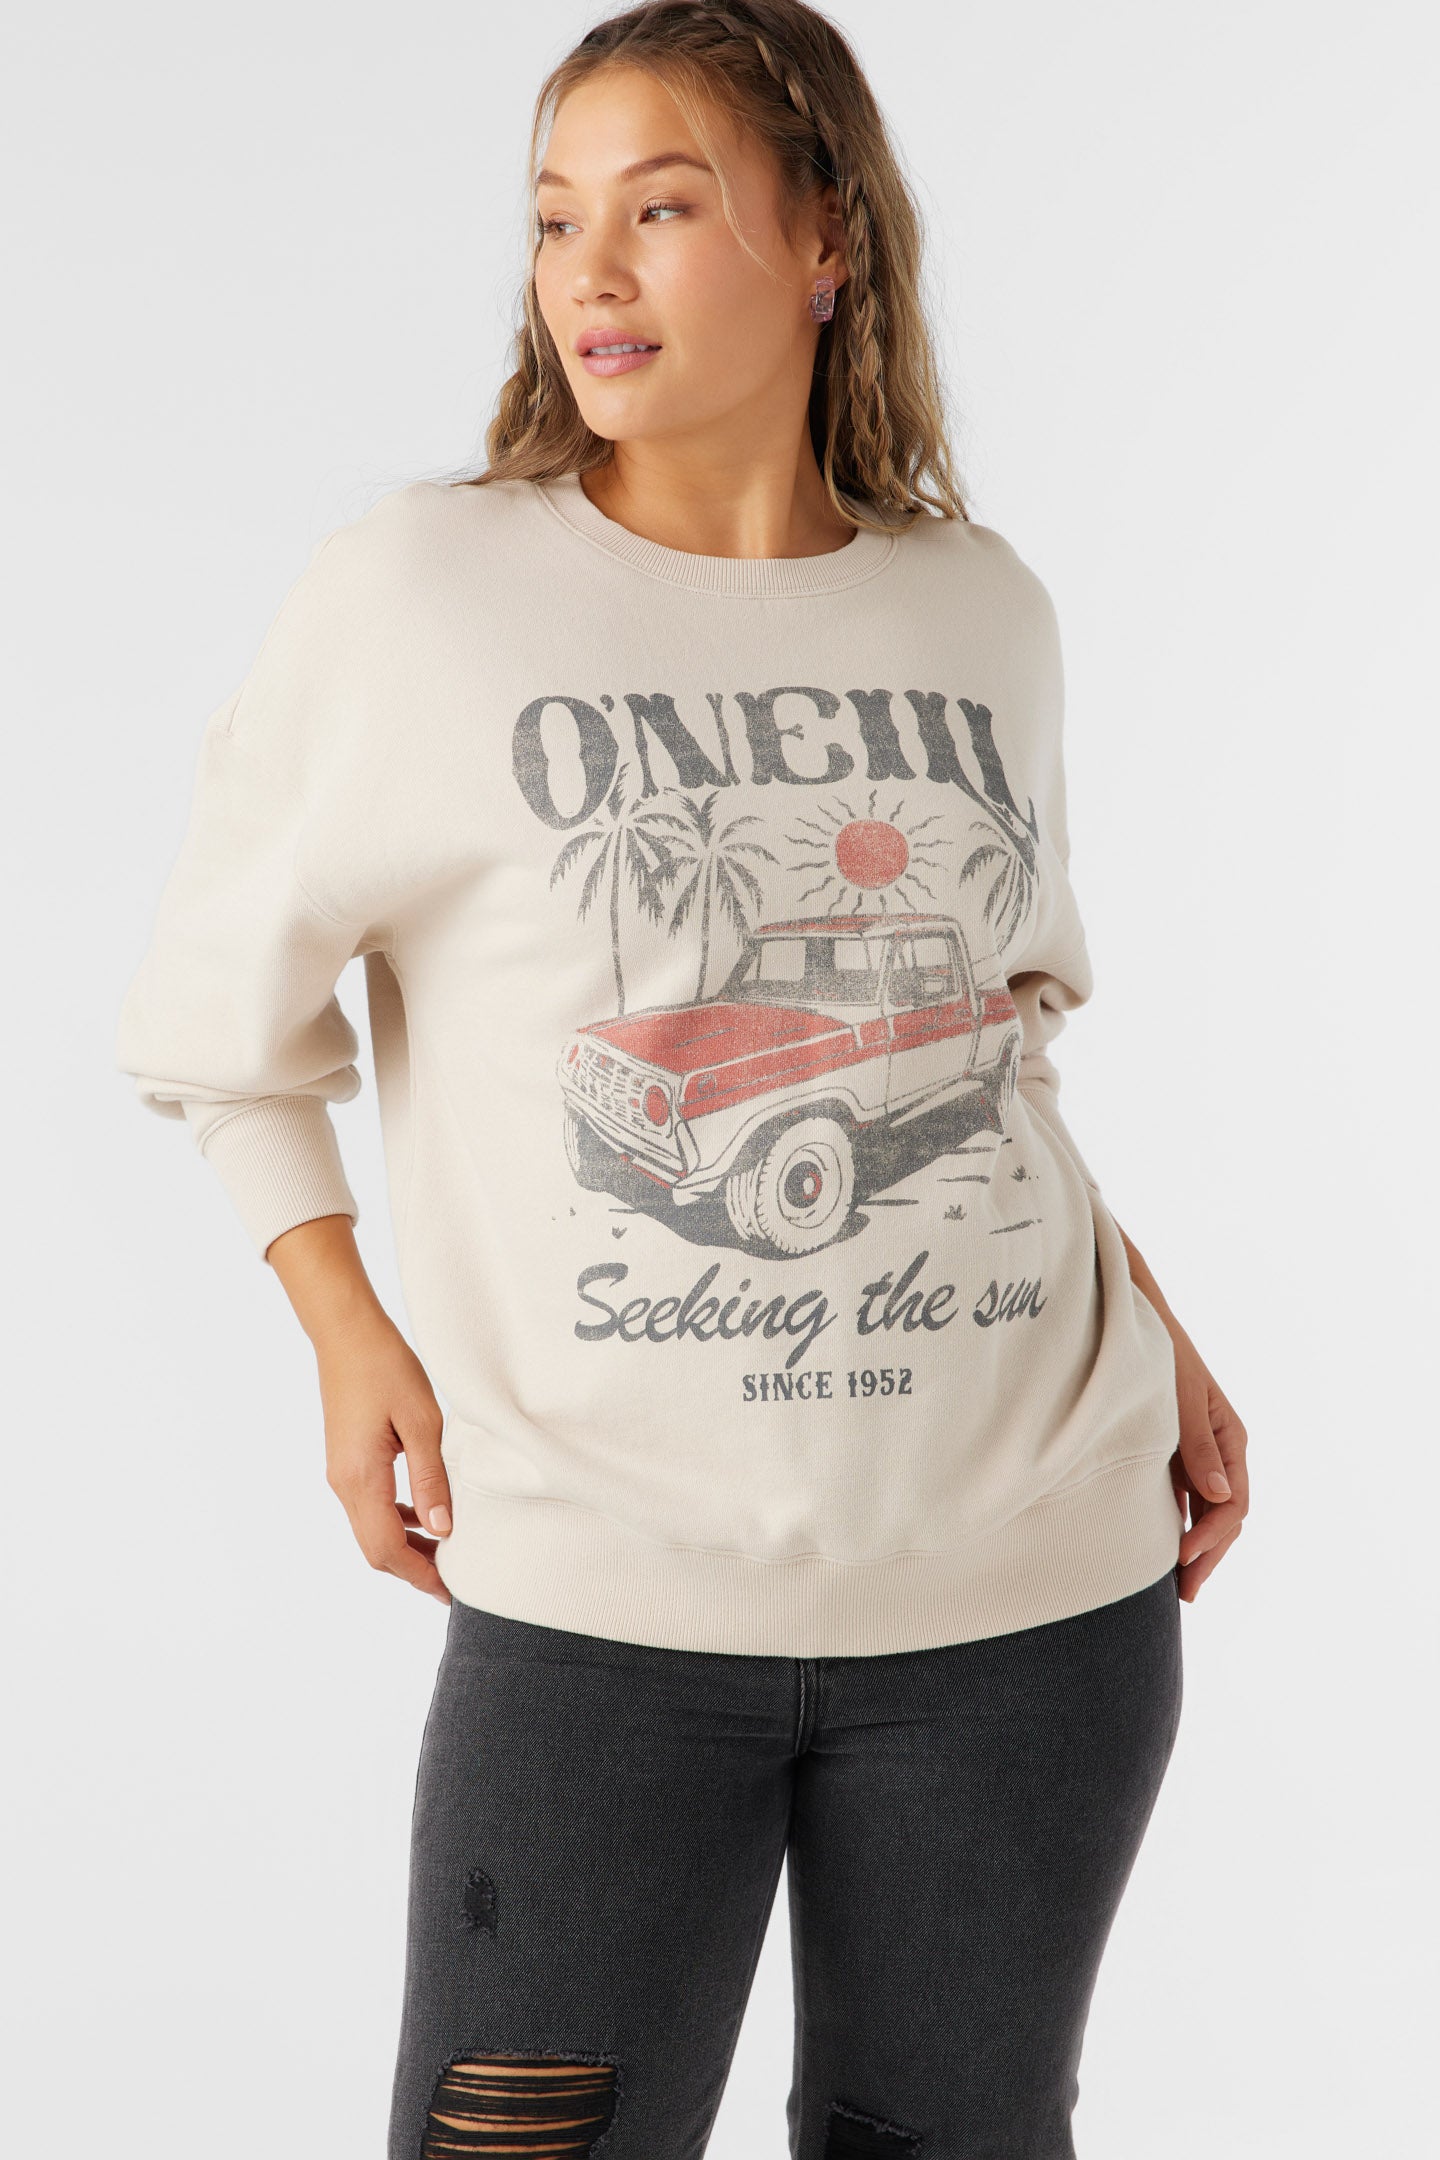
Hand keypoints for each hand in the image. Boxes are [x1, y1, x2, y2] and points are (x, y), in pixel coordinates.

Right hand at [314, 1312, 453, 1605]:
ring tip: (447, 1549)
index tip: (451, 1591)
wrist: (346, 1334)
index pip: (387, 1549)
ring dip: (406, 1547)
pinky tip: (425, 1513)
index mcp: (361, 1478)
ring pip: (371, 1530)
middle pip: (375, 1549)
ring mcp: (341, 1474)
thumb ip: (432, 1478)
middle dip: (413, 1569)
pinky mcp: (347, 1462)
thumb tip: (443, 1530)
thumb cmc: (386, 1367)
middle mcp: (344, 1484)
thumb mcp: (421, 1421)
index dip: (419, 1575)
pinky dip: (396, 1521)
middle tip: (455, 1577)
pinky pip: (370, 1507)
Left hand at [1168, 1342, 1248, 1601]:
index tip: (1183, 1555)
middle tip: (1185, 1592)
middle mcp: (1222, 1453)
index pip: (1234, 1502)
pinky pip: (1187, 1504)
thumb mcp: (1180, 1399)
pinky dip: (1180, 1529)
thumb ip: (1198, 1446)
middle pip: (1226, 1517)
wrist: (1137, 1329)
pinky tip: (1165, 1554)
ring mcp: (1201, 1459)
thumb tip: (1221, 1495)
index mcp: (1232, 1439)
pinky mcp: (1178, 1460)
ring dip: (1196, 1549)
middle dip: (1209, 1556)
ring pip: (1208, 1515)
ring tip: (1178, 1586)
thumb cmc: (1160, 1358)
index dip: (1212, 1534)